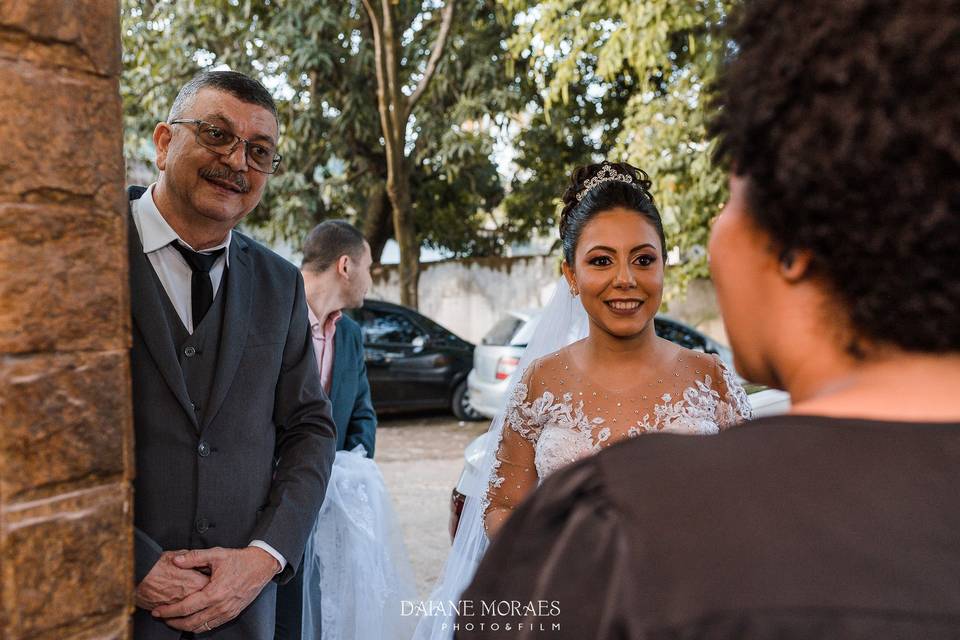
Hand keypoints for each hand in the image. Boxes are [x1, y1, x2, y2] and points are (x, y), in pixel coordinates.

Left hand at [150, 546, 279, 631]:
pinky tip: (193, 620)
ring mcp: (227, 612)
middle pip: (191, 623)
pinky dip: (200, 626)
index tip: (157, 611)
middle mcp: (221, 606)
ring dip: (185, 626)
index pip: (186, 608)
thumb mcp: (216, 554)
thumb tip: (175, 560)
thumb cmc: (239, 559)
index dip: (169, 611)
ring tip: (174, 620)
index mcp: (214, 593)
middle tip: (162, 617)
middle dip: (174, 622)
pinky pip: (212, 625)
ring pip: (201, 627)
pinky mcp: (233, 613)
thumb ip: (194, 557)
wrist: (262, 565)